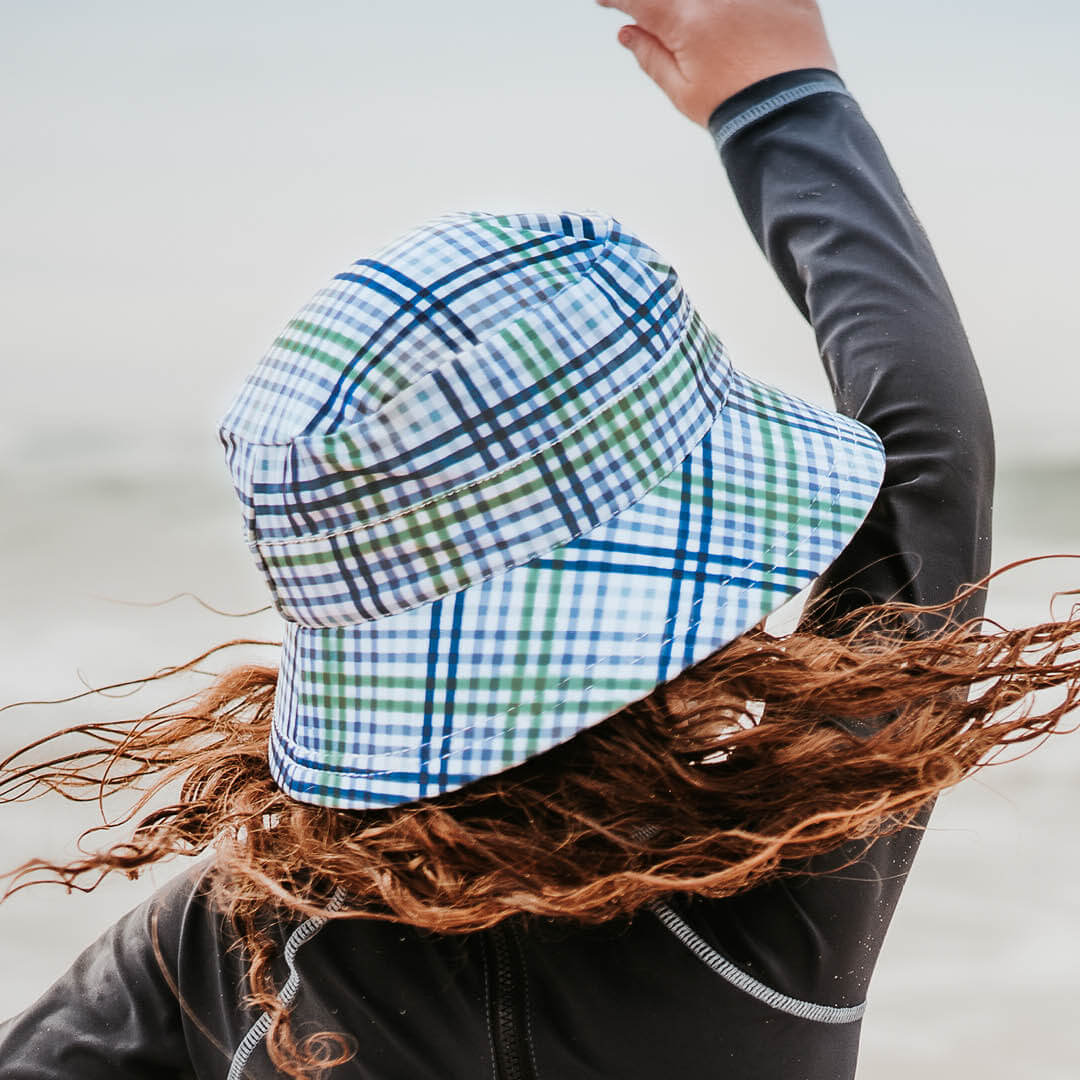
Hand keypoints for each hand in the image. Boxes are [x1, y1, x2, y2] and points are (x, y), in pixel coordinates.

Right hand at [597, 0, 837, 126]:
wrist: (789, 117)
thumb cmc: (737, 109)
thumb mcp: (683, 91)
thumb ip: (651, 56)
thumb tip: (628, 34)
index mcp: (686, 19)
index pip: (640, 0)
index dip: (619, 1)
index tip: (610, 3)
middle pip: (680, 0)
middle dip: (668, 10)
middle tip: (671, 31)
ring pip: (717, 2)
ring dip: (707, 12)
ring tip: (714, 44)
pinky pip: (760, 0)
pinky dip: (747, 11)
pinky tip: (746, 34)